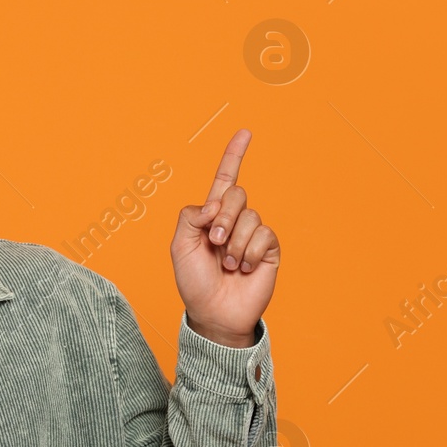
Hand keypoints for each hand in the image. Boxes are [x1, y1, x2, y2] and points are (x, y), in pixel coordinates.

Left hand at [171, 128, 278, 347]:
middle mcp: (234, 220)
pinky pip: (263, 234)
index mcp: (212, 215)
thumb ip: (190, 215)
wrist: (214, 313)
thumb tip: (215, 203)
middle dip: (223, 217)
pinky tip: (244, 268)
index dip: (234, 155)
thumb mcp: (178, 245)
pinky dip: (248, 252)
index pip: (225, 178)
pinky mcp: (268, 249)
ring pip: (250, 215)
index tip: (245, 133)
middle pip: (236, 193)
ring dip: (234, 243)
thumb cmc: (194, 282)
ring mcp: (252, 234)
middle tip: (214, 242)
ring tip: (228, 264)